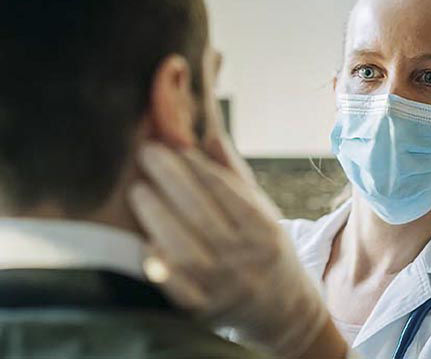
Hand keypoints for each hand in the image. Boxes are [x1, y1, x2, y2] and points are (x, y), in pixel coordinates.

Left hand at [128, 143, 328, 357]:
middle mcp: (246, 259)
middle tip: (147, 153)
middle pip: (202, 214)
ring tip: (138, 190)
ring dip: (158, 216)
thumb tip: (206, 132)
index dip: (198, 166)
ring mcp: (223, 286)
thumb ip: (232, 174)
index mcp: (264, 230)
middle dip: (171, 179)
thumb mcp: (260, 209)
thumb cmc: (263, 247)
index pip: (228, 192)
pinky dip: (159, 263)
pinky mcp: (203, 310)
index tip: (173, 143)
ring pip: (185, 249)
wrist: (280, 307)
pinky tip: (144, 240)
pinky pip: (175, 287)